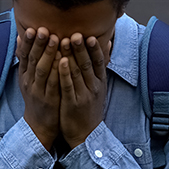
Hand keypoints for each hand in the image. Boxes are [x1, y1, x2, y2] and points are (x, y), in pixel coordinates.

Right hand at [17, 27, 60, 150]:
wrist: (39, 126)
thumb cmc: (37, 98)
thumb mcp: (27, 79)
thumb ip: (26, 60)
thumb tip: (21, 38)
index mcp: (25, 75)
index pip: (24, 55)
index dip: (28, 42)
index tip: (32, 28)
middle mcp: (29, 82)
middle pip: (32, 60)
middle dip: (38, 43)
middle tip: (43, 28)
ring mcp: (38, 91)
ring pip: (42, 70)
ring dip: (48, 53)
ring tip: (54, 38)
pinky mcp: (49, 100)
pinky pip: (53, 84)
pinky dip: (58, 71)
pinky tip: (64, 60)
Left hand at [58, 33, 108, 148]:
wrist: (86, 134)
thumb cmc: (90, 107)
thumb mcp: (99, 87)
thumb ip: (100, 66)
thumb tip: (108, 43)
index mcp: (100, 82)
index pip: (98, 62)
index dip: (94, 49)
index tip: (89, 35)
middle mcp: (94, 87)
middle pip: (88, 64)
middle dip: (82, 48)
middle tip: (76, 34)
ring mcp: (83, 95)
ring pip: (77, 73)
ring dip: (72, 56)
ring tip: (65, 41)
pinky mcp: (72, 103)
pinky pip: (68, 86)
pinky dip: (65, 73)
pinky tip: (60, 62)